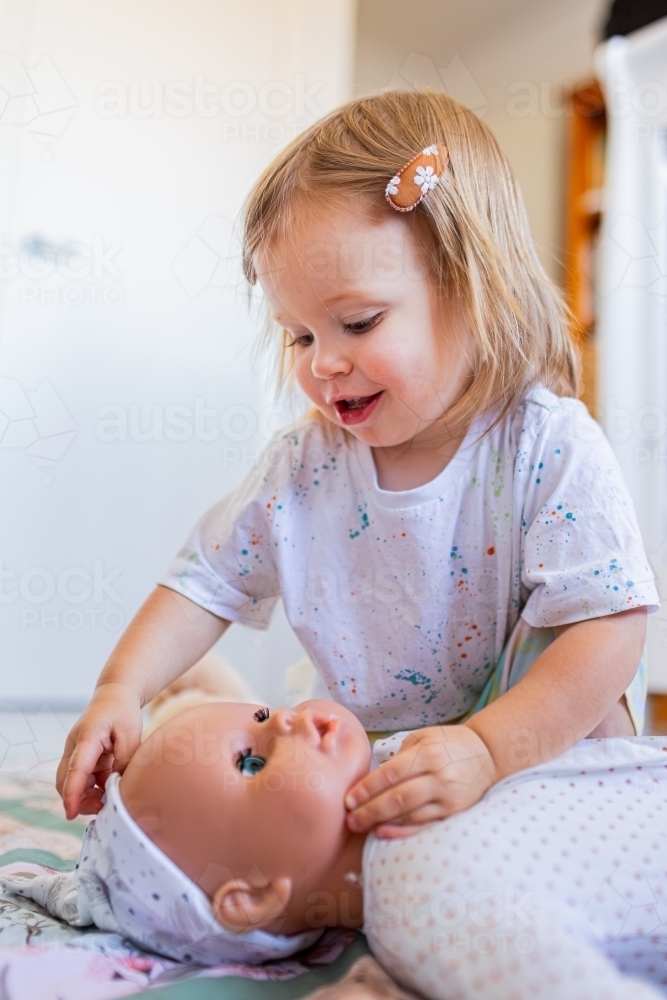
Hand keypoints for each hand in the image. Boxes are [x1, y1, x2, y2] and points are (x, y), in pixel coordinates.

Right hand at [56, 683, 142, 818]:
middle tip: (103, 808)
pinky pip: (84, 779)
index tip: (70, 813)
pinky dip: (95, 788)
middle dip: (79, 800)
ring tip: (110, 799)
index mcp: (87, 738)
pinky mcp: (83, 758)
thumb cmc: (122, 711)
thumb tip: (116, 785)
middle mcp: (75, 747)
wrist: (115, 695)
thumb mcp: (131, 733)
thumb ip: (124, 760)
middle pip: (66, 781)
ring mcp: (77, 753)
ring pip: (74, 782)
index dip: (72, 794)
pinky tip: (110, 789)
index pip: (75, 770)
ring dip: (89, 795)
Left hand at [345, 724, 497, 838]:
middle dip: (370, 811)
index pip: (391, 774)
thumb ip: (399, 757)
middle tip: (350, 820)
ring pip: (409, 815)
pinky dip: (402, 831)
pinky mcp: (454, 814)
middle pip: (398, 799)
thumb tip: (373, 781)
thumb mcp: (423, 738)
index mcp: (428, 754)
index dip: (367, 789)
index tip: (349, 799)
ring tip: (360, 826)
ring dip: (382, 823)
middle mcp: (439, 778)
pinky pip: (424, 826)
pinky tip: (384, 833)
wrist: (486, 755)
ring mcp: (448, 799)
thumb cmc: (448, 743)